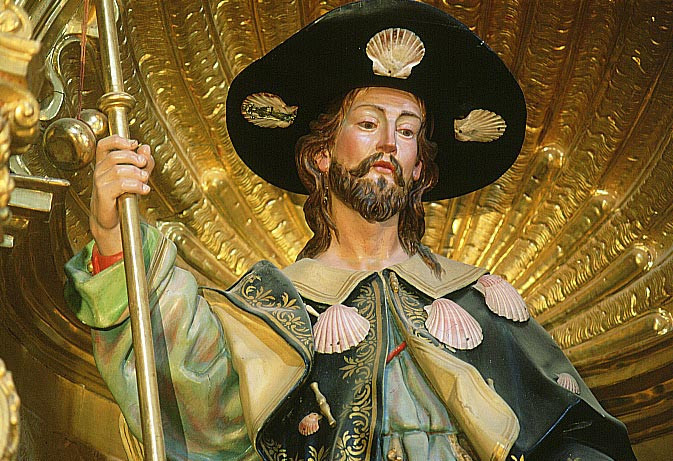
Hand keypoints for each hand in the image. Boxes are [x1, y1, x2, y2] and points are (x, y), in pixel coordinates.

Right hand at [90, 135, 154, 254]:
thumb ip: (143, 162)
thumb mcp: (137, 176)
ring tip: (146, 180)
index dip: (118, 140)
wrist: (113, 219)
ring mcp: (99, 182)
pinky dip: (136, 185)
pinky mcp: (103, 194)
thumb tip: (146, 148)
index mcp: (104, 163)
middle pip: (115, 156)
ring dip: (137, 174)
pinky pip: (121, 184)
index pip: (104, 144)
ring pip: (119, 170)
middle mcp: (99, 170)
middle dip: (133, 158)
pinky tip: (145, 189)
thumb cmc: (122, 195)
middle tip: (144, 164)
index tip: (135, 144)